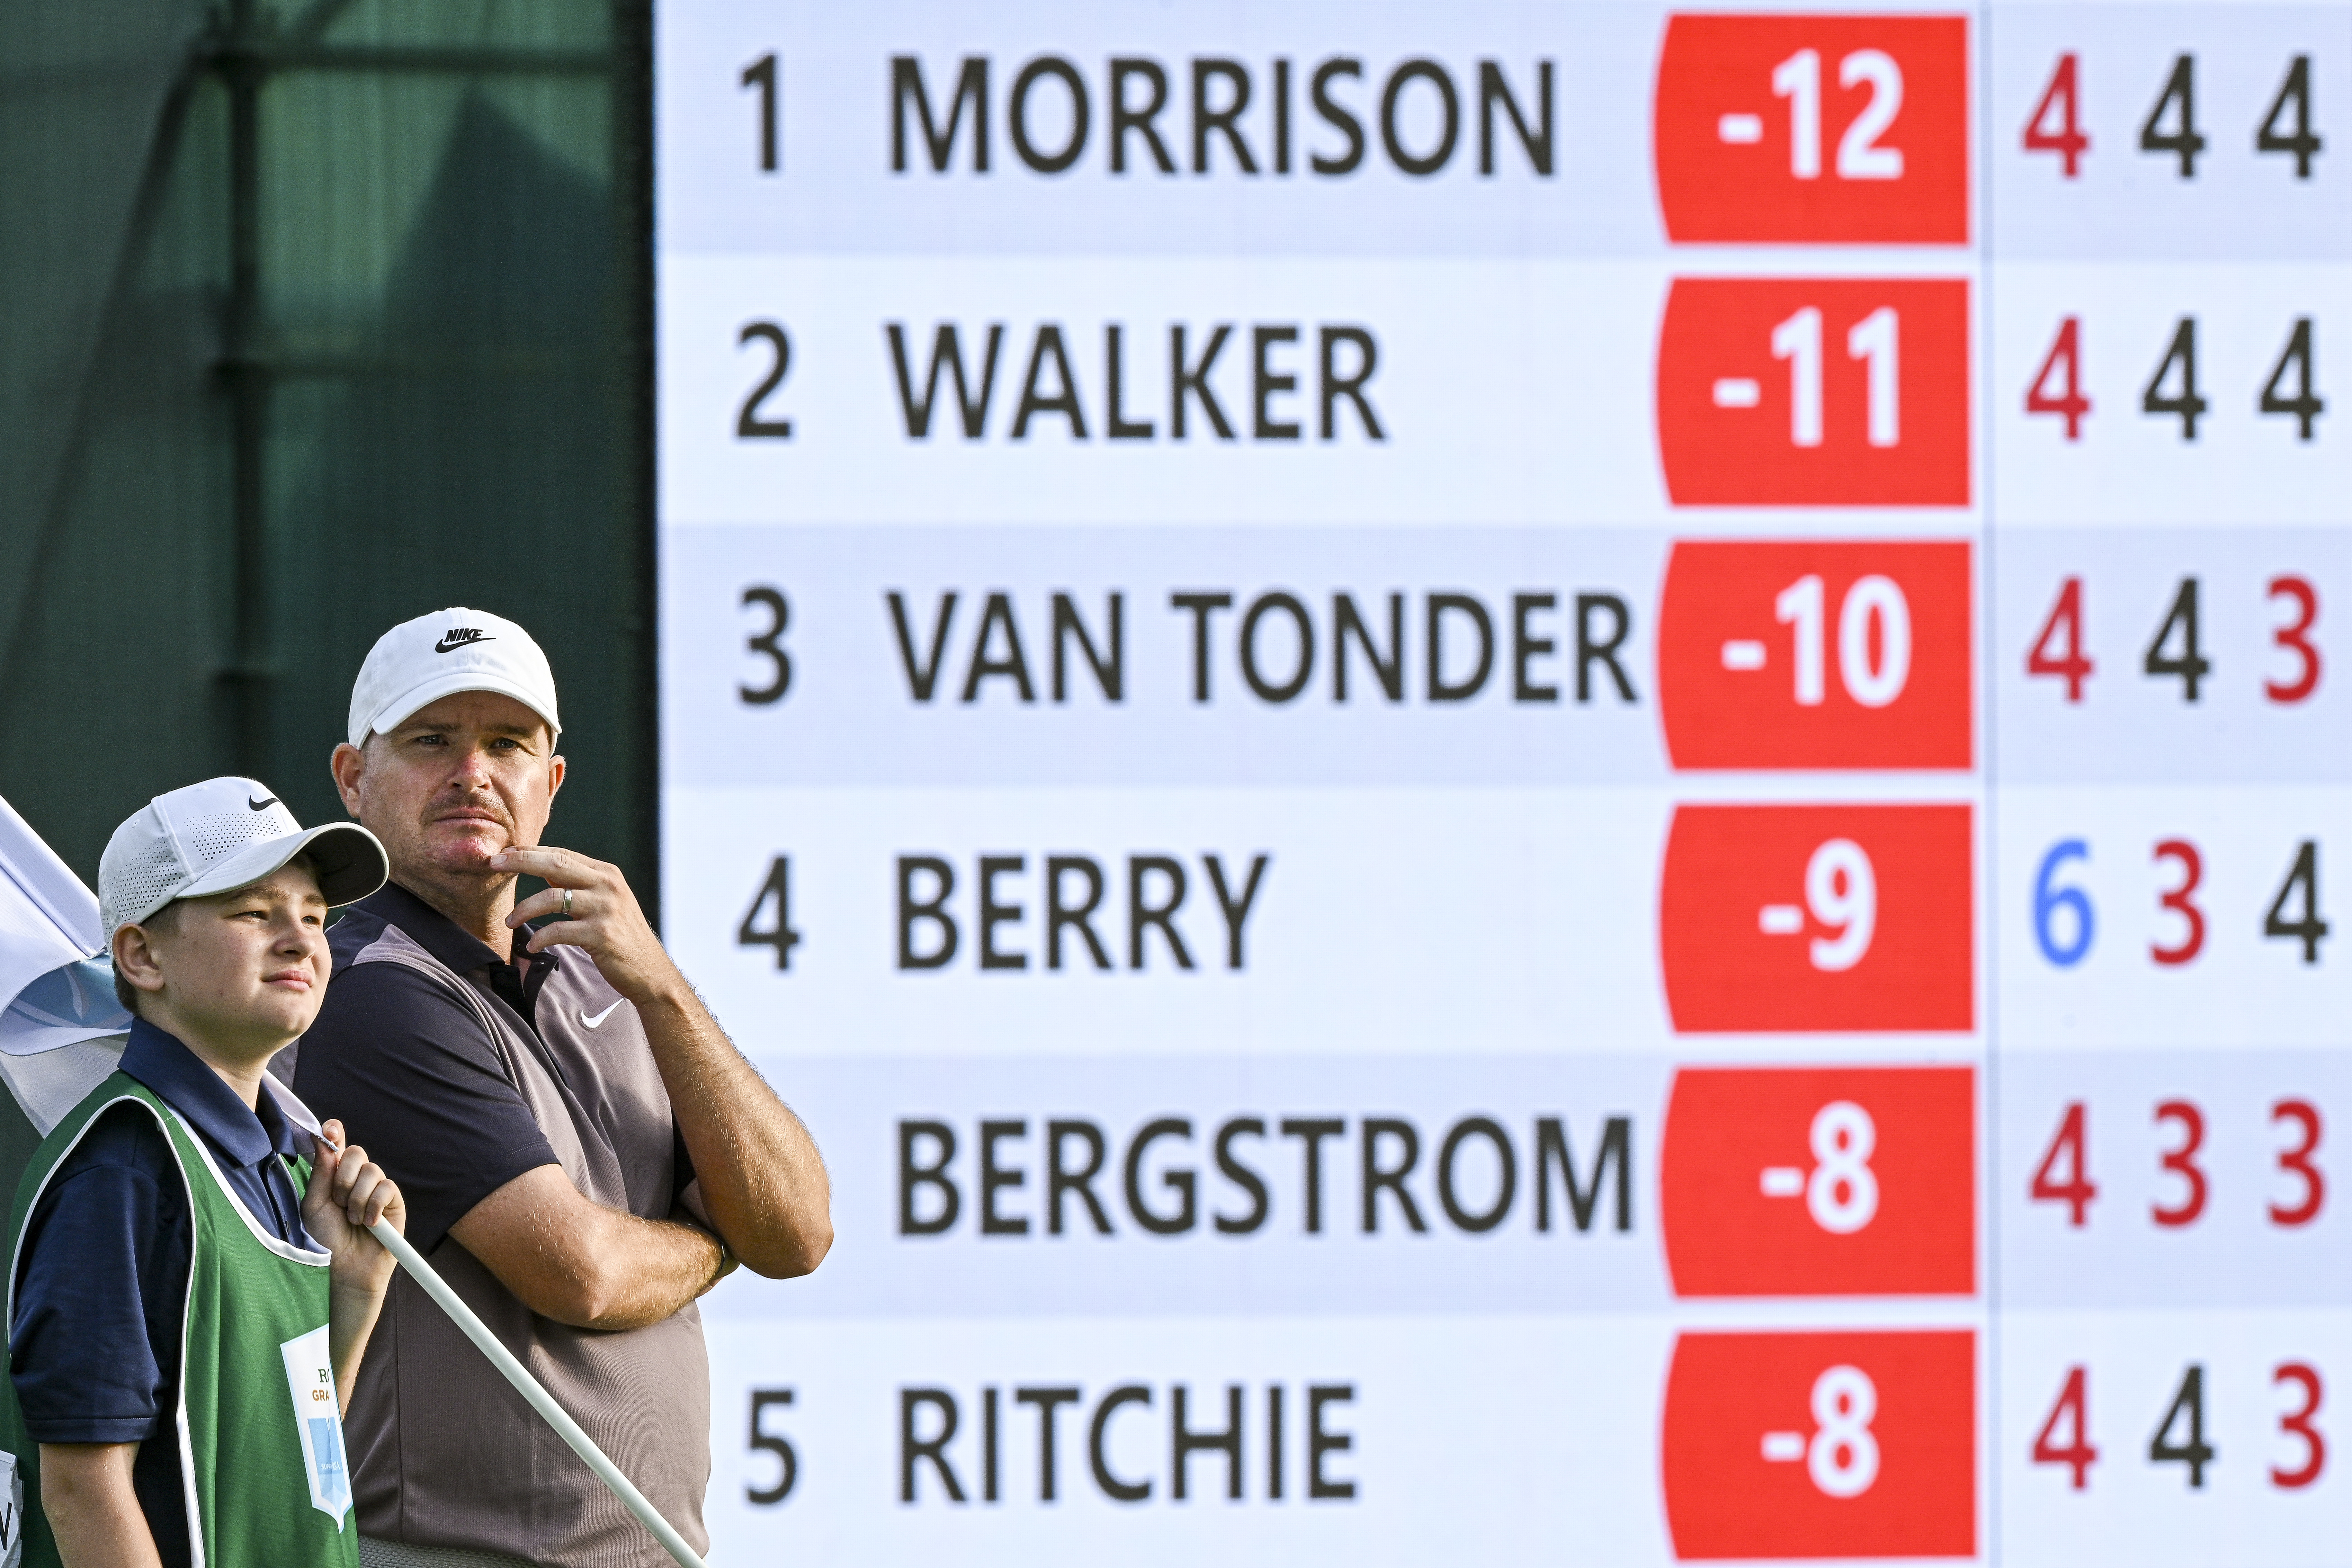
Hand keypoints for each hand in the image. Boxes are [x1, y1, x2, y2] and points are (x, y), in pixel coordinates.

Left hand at [304, 1119, 401, 1295]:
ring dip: (357, 1199)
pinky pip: (386, 1188)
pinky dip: (374, 1206)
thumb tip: (323, 1139)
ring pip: (371, 1171)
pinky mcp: (394, 1200)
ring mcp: (376, 1187)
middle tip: (339, 1203)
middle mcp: (357, 1177)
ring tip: (353, 1219)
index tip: (330, 1131)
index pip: (337, 1144)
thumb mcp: (314, 1205)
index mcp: (335, 1175)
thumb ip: (320, 1173)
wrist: (347, 1265)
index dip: (334, 1132)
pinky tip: (370, 1223)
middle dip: (343, 1179)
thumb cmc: (327, 1237)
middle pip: (355, 1153)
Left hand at [493, 846, 682, 1004]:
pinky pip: (558, 931)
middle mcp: (607, 885)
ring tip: (509, 921)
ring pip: (552, 897)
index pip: (562, 854)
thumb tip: (541, 866)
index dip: (529, 852)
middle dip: (520, 861)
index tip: (503, 853)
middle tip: (493, 864)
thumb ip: (578, 883)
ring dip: (523, 909)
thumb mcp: (605, 901)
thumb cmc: (620, 936)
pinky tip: (532, 946)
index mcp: (606, 873)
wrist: (649, 971)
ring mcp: (605, 909)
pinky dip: (539, 938)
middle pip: (555, 864)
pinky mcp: (601, 934)